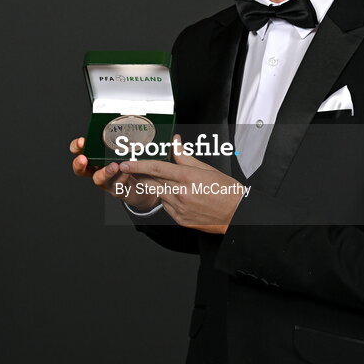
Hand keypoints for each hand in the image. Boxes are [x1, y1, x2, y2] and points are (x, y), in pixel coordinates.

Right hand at [68, 137, 160, 211]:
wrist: (147, 183)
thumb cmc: (135, 161)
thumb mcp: (129, 146)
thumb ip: (124, 139)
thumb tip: (125, 125)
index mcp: (97, 156)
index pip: (80, 150)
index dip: (77, 147)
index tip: (81, 142)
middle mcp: (98, 169)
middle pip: (81, 169)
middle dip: (79, 163)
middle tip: (83, 159)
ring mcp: (106, 181)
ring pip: (98, 179)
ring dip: (104, 172)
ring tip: (114, 166)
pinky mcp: (118, 190)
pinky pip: (116, 185)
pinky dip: (121, 177)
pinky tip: (127, 171)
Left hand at [119, 135, 244, 234]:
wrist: (237, 215)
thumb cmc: (226, 190)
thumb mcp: (206, 168)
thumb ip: (185, 157)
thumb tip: (175, 143)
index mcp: (188, 177)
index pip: (156, 168)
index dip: (138, 165)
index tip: (125, 162)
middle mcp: (180, 194)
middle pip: (151, 182)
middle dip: (139, 175)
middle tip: (130, 169)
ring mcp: (179, 209)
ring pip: (158, 194)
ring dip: (156, 187)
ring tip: (164, 181)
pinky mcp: (180, 220)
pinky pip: (166, 207)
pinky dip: (167, 199)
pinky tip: (177, 195)